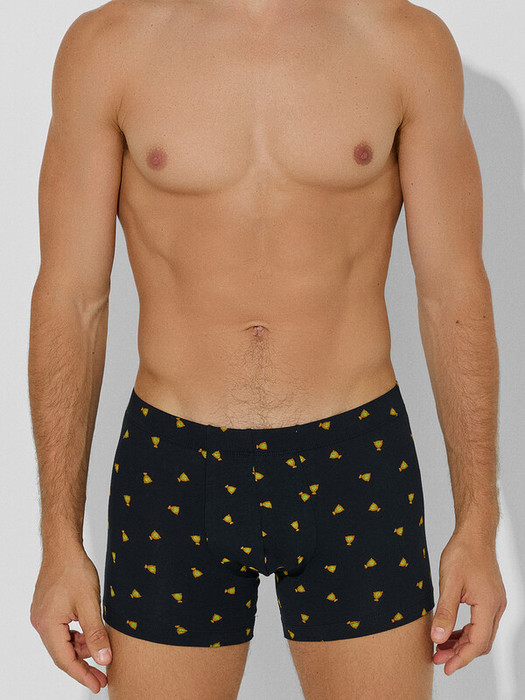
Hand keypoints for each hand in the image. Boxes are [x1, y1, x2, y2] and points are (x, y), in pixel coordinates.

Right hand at [30, 548, 111, 693]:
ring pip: (63, 642)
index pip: (65, 660)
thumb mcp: (90, 603)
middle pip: (63, 653)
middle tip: (102, 677)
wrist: (63, 548)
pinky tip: (90, 635)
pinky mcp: (48, 609)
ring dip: (81, 649)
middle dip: (83, 665)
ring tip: (101, 653)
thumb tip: (104, 658)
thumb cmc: (74, 570)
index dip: (82, 675)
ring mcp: (43, 616)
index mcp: (48, 625)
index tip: (97, 685)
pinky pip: (62, 631)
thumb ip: (96, 633)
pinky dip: (76, 636)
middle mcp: (41, 623)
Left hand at [431, 530, 506, 674]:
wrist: (474, 533)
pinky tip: (450, 631)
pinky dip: (466, 631)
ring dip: (462, 643)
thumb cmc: (463, 553)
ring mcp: (494, 602)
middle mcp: (496, 607)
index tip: (445, 667)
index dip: (460, 659)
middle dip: (459, 653)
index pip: (477, 643)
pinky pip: (480, 622)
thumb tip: (438, 637)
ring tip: (440, 646)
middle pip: (481, 642)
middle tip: (437, 657)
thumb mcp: (449, 583)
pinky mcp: (489, 597)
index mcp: (488, 605)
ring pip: (481, 633)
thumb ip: (445, 612)